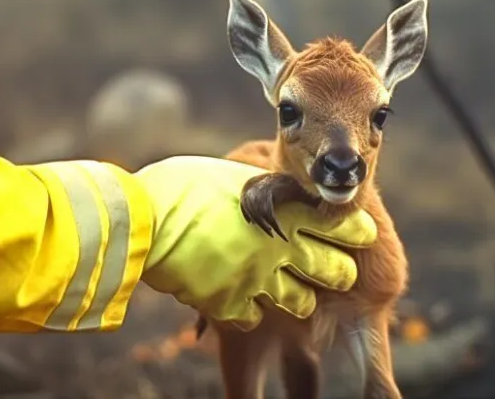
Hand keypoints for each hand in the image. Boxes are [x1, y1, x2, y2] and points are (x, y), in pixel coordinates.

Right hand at [134, 156, 376, 330]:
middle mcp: (278, 246)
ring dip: (299, 297)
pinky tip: (240, 296)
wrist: (138, 221)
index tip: (356, 233)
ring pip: (303, 304)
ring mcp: (256, 279)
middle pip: (337, 272)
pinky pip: (256, 319)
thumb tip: (284, 191)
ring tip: (288, 287)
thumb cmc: (180, 187)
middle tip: (332, 268)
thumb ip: (266, 189)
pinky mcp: (230, 305)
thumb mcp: (232, 175)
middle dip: (339, 272)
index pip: (343, 225)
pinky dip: (250, 310)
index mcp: (282, 208)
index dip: (356, 231)